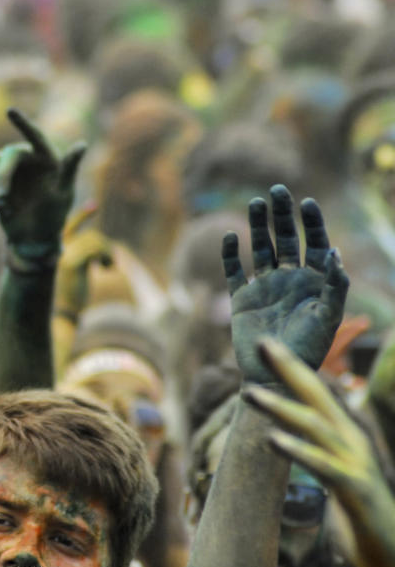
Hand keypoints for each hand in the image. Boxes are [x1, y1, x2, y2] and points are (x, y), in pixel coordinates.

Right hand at [0, 108, 85, 257]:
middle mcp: (26, 159)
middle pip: (7, 155)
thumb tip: (82, 144)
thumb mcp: (64, 193)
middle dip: (3, 175)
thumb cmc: (54, 216)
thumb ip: (69, 168)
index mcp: (45, 157)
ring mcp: (8, 170)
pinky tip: (5, 210)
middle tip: (2, 198)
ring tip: (6, 206)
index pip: (34, 136)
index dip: (22, 123)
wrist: (34, 239)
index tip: (10, 111)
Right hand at [56, 202, 112, 315]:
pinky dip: (105, 255)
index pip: (68, 226)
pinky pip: (94, 248)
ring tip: (108, 267)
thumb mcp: (76, 272)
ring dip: (106, 252)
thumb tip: (100, 244)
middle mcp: (54, 250)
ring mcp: (60, 255)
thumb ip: (82, 256)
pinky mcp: (70, 263)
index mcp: (53, 250)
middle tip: (110, 263)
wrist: (62, 315)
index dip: (81, 215)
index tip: (94, 205)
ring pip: (93, 240)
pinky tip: (107, 268)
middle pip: (88, 235)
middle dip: (104, 246)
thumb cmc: (69, 297)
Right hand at [223, 185, 347, 383]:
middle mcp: (289, 279)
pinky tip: (232, 238)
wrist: (274, 375)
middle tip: (277, 191)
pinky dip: (231, 254)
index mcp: (313, 281)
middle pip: (285, 239)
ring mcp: (264, 287)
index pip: (314, 243)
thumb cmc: (307, 350)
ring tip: (256, 203)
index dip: (311, 222)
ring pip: (261, 249)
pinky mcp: (241, 298)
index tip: (306, 203)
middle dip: (282, 215)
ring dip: (258, 227)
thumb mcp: (328, 317)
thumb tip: (334, 253)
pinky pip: (234, 271)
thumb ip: (334, 286)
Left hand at [244, 338, 394, 566]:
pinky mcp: (355, 490)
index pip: (315, 390)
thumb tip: (286, 426)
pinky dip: (297, 450)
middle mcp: (351, 439)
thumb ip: (315, 443)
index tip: (265, 341)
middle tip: (262, 343)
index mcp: (343, 431)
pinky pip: (322, 466)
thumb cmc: (359, 511)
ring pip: (314, 426)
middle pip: (317, 395)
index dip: (292, 365)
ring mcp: (355, 462)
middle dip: (290, 367)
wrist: (392, 555)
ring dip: (280, 407)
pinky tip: (272, 439)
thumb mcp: (333, 468)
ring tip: (248, 393)